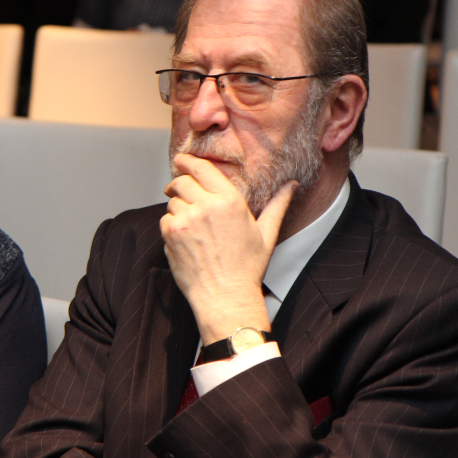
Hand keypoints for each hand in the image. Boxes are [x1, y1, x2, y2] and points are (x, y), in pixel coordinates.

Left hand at [161, 154, 296, 345]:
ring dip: (177, 207)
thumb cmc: (247, 268)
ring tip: (189, 223)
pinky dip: (171, 225)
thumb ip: (277, 205)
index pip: (202, 169)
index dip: (187, 161)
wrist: (225, 297)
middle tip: (176, 188)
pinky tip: (185, 238)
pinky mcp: (171, 235)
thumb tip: (291, 186)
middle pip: (181, 182)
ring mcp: (186, 220)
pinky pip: (165, 220)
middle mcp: (205, 206)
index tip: (181, 160)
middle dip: (178, 184)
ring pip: (172, 202)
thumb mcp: (266, 234)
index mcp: (229, 201)